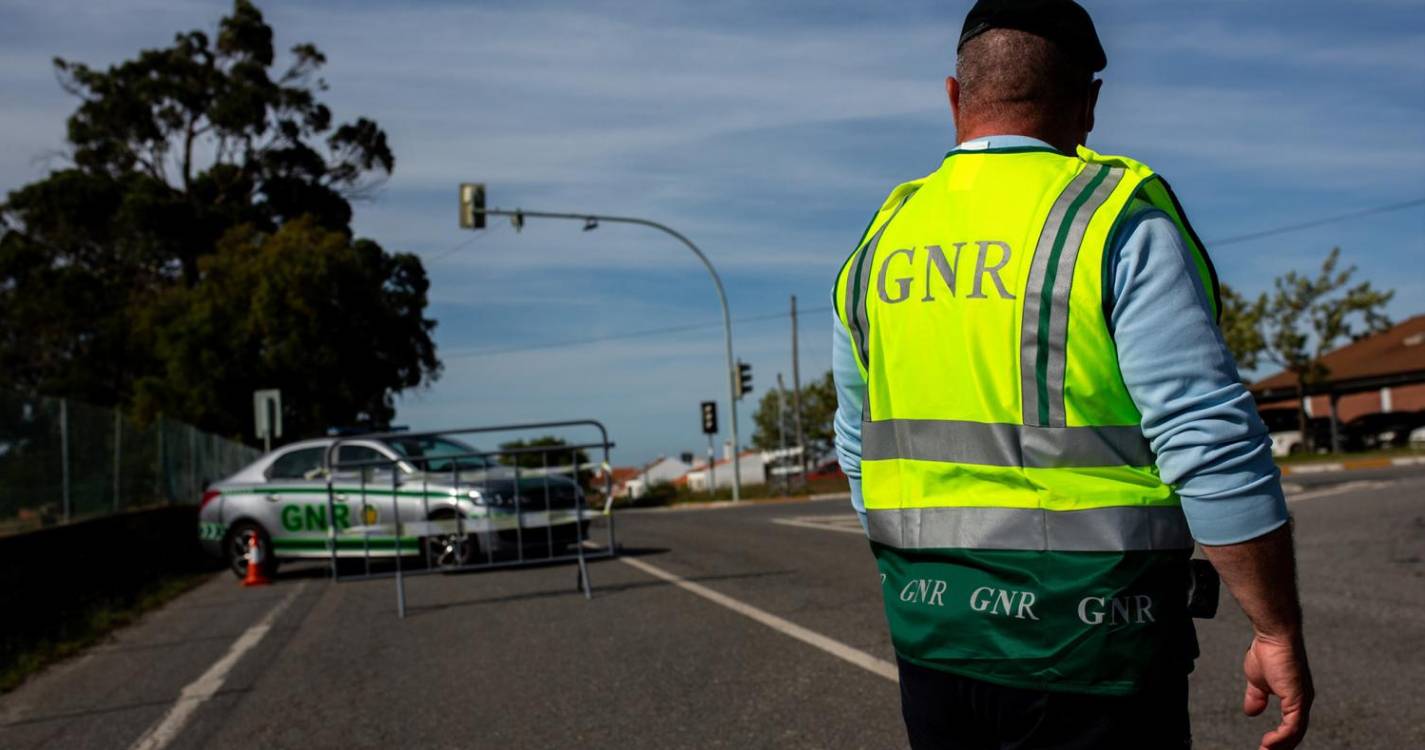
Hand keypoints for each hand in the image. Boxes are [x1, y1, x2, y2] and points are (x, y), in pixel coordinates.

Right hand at [1242, 633, 1313, 749]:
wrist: (1273, 635)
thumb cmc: (1267, 651)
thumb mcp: (1256, 681)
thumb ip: (1256, 697)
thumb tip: (1251, 712)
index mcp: (1294, 697)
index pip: (1291, 726)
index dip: (1279, 740)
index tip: (1265, 748)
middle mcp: (1302, 701)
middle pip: (1295, 734)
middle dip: (1281, 747)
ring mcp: (1302, 700)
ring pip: (1295, 733)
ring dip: (1280, 746)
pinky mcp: (1298, 698)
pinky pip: (1293, 726)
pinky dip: (1281, 737)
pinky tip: (1269, 743)